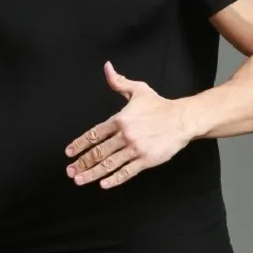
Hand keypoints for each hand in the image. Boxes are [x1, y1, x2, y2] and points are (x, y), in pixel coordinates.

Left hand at [65, 61, 194, 188]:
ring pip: (109, 163)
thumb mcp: (138, 90)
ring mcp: (135, 149)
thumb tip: (107, 67)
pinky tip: (103, 184)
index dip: (79, 144)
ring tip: (79, 179)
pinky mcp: (146, 160)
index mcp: (120, 119)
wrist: (183, 119)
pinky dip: (114, 179)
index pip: (94, 134)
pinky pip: (127, 172)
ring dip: (92, 173)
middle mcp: (125, 135)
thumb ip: (119, 82)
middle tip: (70, 170)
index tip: (69, 153)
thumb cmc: (160, 105)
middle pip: (98, 151)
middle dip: (82, 162)